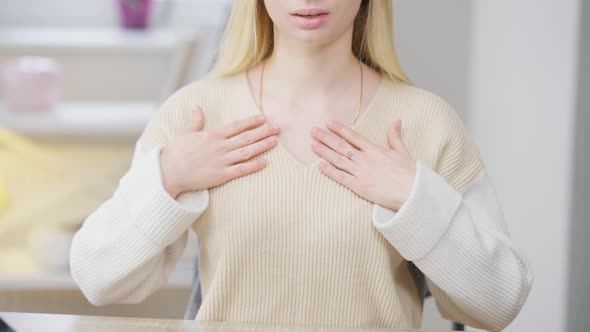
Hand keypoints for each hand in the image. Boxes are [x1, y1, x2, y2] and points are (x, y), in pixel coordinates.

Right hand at [160, 107, 279, 197]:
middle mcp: (220, 147)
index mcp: (212, 135)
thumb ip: (195, 121)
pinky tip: (265, 162)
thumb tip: (198, 107)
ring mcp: (221, 161)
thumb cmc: (176, 152)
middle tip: (278, 128)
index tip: (263, 118)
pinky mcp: (221, 175)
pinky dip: (254, 166)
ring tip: (275, 141)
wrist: (168, 172)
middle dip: (263, 132)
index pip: (236, 126)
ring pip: (247, 152)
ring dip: (263, 146)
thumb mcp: (185, 132)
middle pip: (246, 137)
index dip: (251, 122)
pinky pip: (241, 170)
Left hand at [310, 119, 415, 210]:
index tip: (328, 122)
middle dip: (326, 137)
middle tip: (312, 131)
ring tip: (312, 144)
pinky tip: (319, 166)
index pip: (353, 136)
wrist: (413, 191)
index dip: (340, 129)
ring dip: (324, 152)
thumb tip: (396, 120)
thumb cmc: (410, 173)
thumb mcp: (402, 152)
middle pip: (341, 146)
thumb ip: (395, 136)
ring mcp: (361, 173)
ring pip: (338, 160)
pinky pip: (341, 177)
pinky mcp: (359, 187)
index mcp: (375, 150)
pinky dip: (330, 171)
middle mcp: (365, 159)